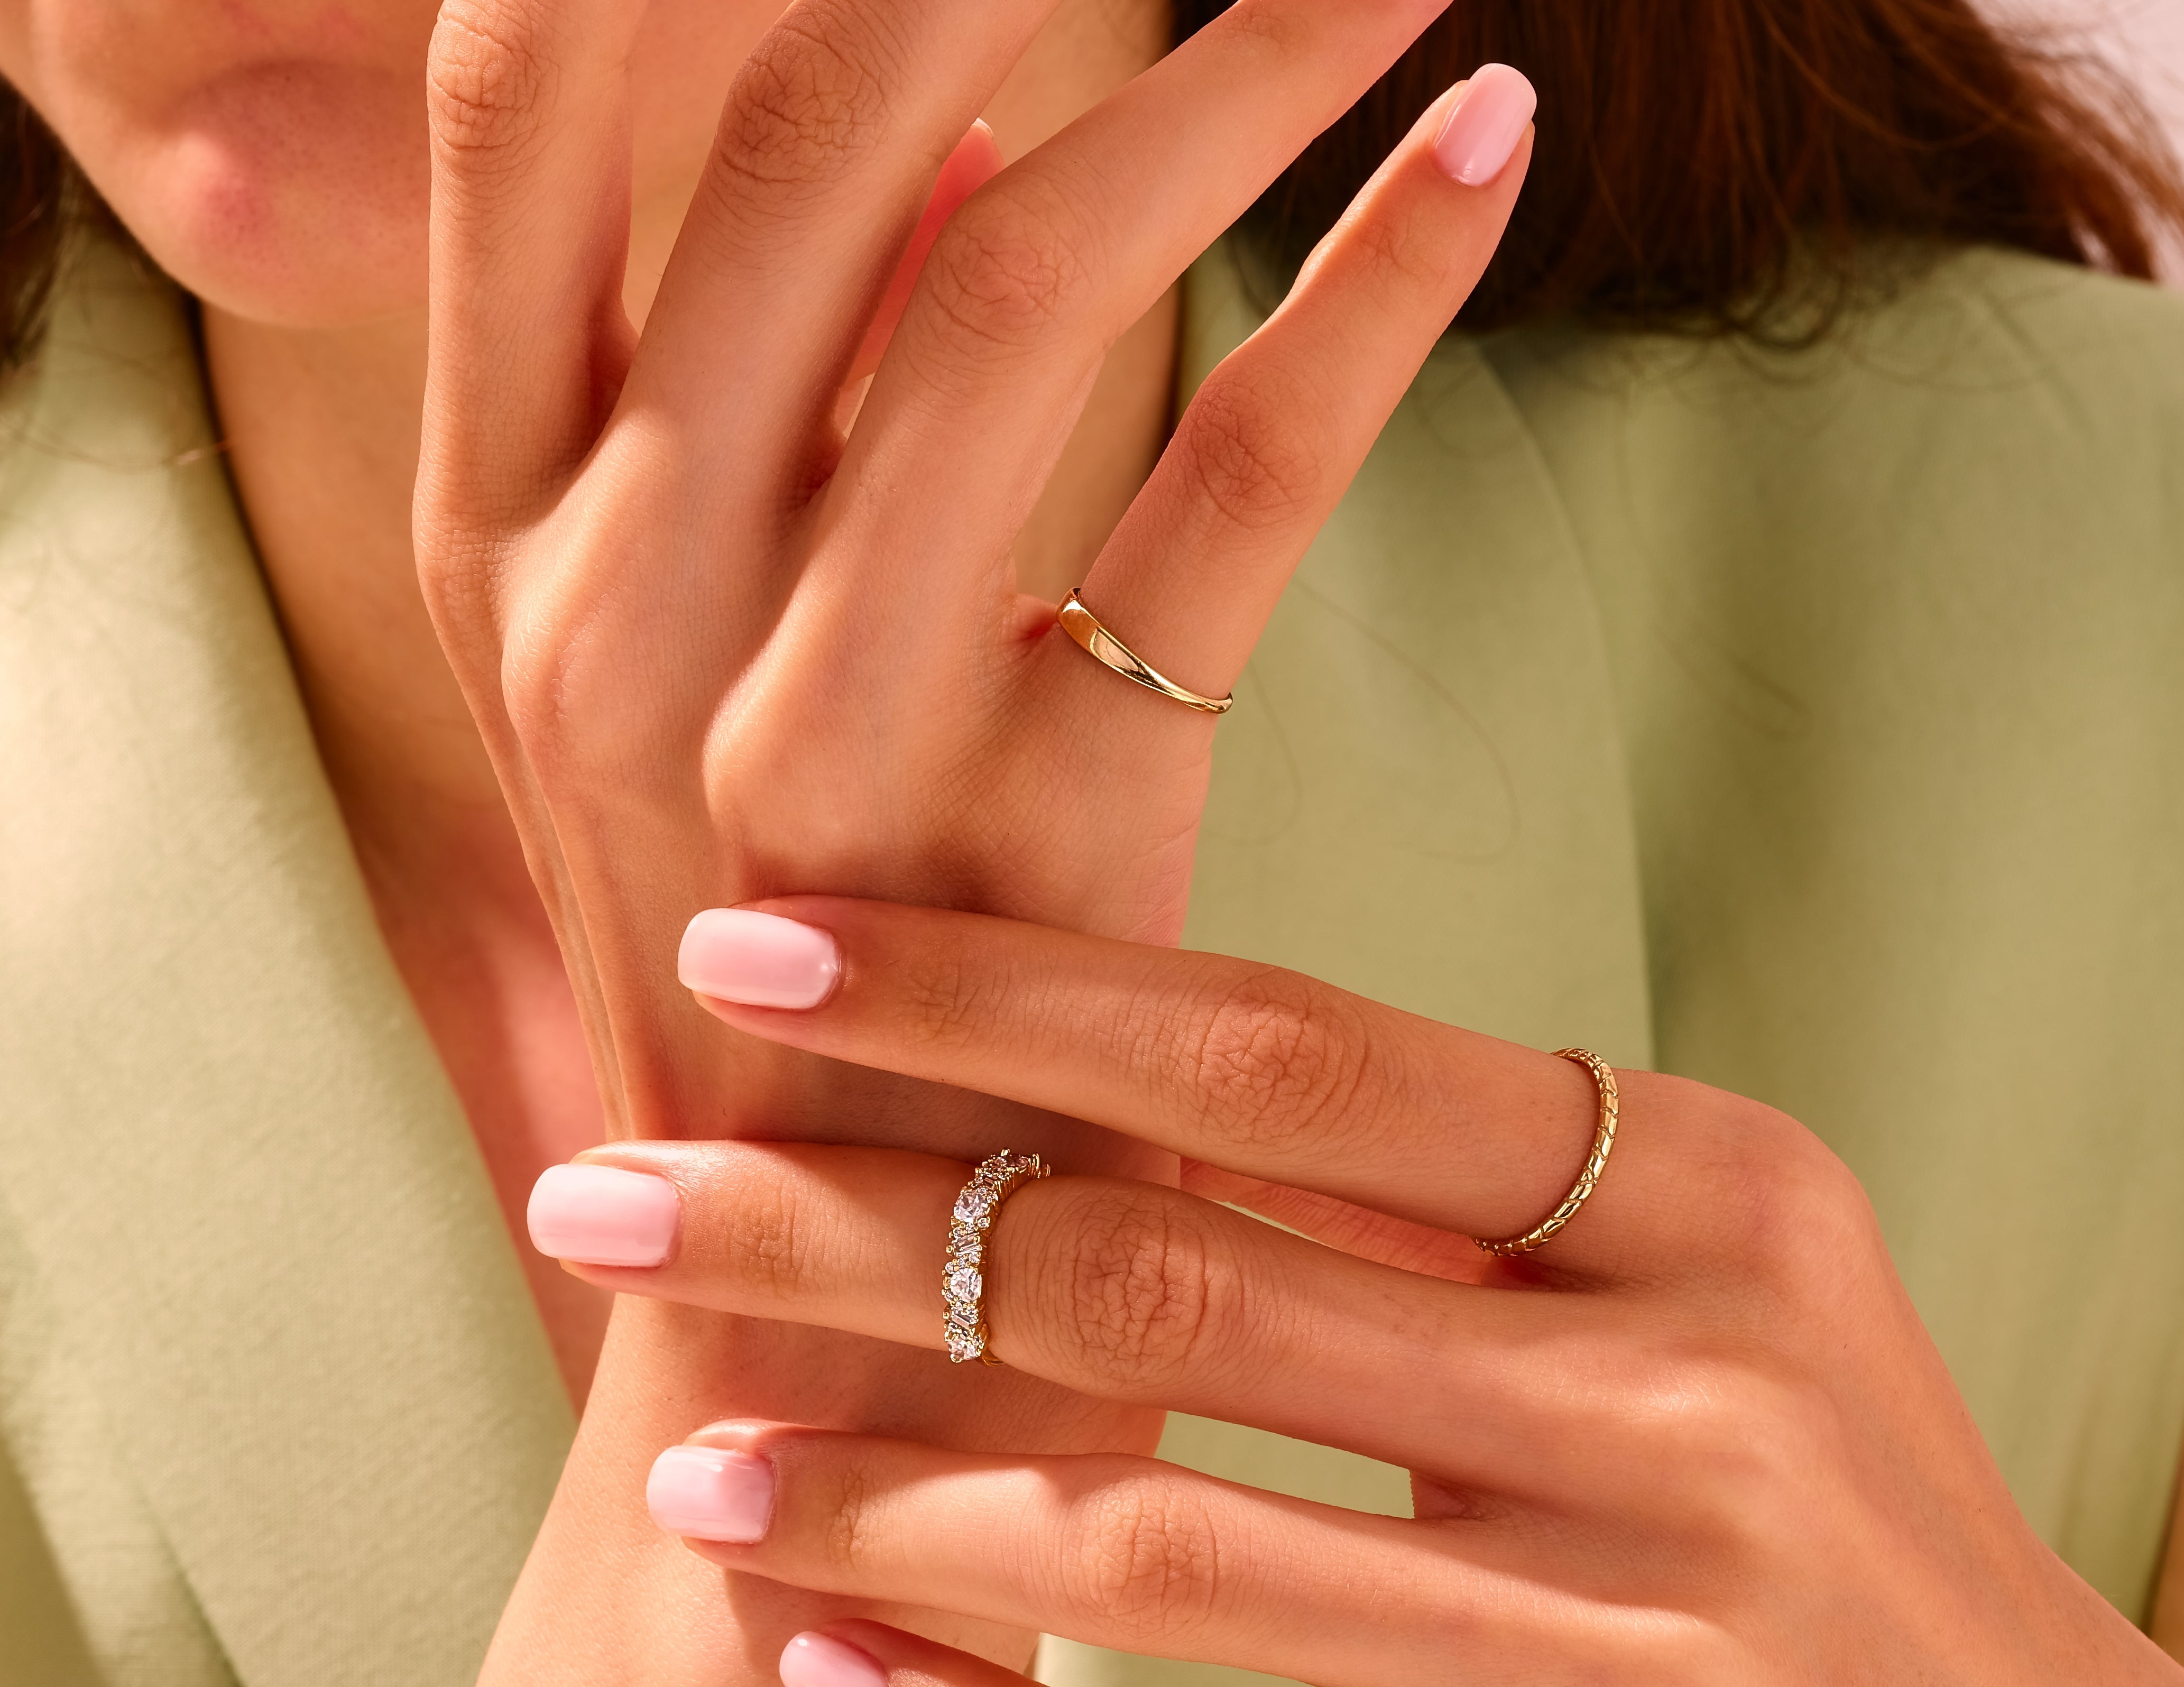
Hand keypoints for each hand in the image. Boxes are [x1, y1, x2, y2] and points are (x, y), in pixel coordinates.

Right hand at [415, 0, 1535, 1676]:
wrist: (816, 1294)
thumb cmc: (775, 945)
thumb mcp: (682, 670)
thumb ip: (782, 404)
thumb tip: (945, 152)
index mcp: (500, 524)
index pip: (534, 101)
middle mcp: (611, 598)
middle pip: (802, 138)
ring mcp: (812, 724)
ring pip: (1022, 283)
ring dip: (1232, 63)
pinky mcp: (1044, 827)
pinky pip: (1218, 497)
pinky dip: (1368, 294)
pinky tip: (1481, 143)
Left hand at [541, 896, 2183, 1685]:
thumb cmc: (1796, 1463)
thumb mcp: (1682, 1274)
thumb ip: (1435, 1195)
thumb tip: (1090, 1090)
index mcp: (1701, 1187)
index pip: (1278, 1050)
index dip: (994, 995)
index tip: (761, 955)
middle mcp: (1683, 1375)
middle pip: (1171, 1268)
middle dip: (853, 1224)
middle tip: (609, 1189)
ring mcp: (1645, 1607)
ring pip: (1159, 1522)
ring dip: (887, 1494)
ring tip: (689, 1462)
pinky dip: (999, 1676)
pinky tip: (832, 1663)